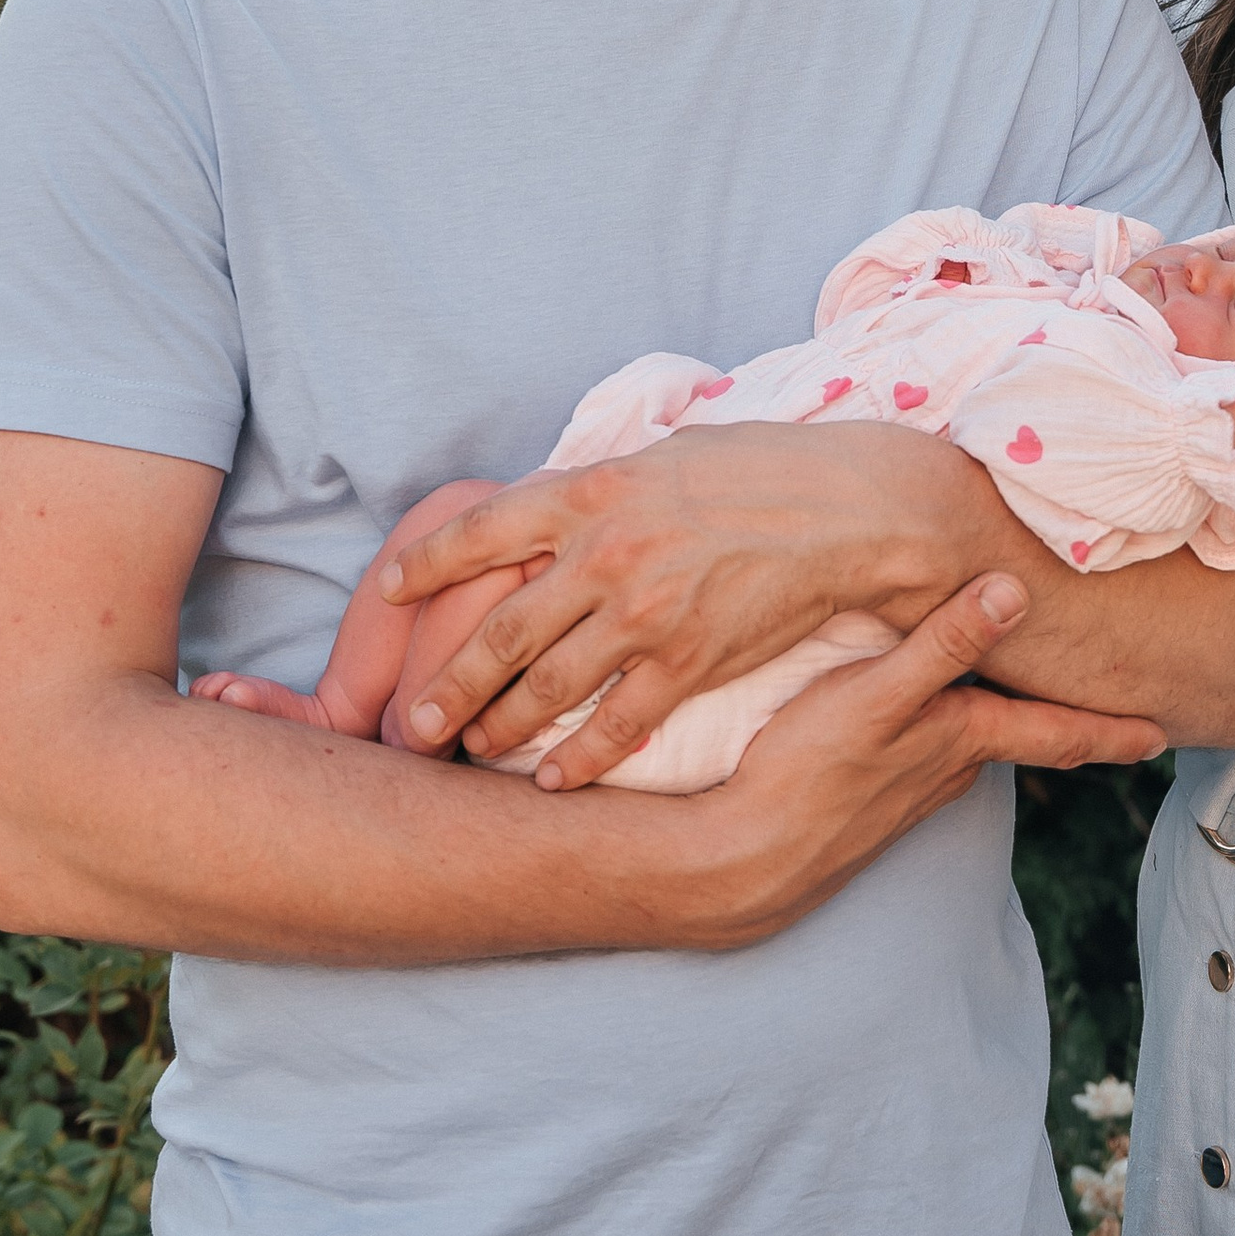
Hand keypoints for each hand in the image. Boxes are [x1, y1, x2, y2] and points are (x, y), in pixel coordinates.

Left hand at [377, 422, 973, 784]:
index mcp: (592, 490)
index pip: (480, 528)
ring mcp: (645, 612)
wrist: (848, 510)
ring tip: (470, 750)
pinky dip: (578, 758)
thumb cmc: (760, 469)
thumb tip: (548, 510)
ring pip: (546, 686)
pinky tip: (551, 779)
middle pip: (498, 631)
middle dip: (446, 682)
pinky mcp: (689, 661)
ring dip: (499, 725)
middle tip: (409, 721)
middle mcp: (605, 553)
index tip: (387, 591)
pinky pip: (616, 724)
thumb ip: (598, 489)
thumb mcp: (662, 456)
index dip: (424, 565)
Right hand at [679, 573, 1165, 947]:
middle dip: (1068, 725)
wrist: (742, 862)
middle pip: (1022, 738)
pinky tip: (930, 725)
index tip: (1162, 732)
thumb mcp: (876, 696)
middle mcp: (944, 768)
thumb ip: (943, 643)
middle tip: (1119, 720)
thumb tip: (1015, 590)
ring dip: (1006, 728)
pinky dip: (948, 737)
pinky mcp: (867, 798)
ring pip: (972, 748)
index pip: (1055, 730)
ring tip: (1032, 706)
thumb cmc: (806, 773)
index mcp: (960, 737)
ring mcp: (905, 789)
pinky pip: (927, 757)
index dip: (1109, 727)